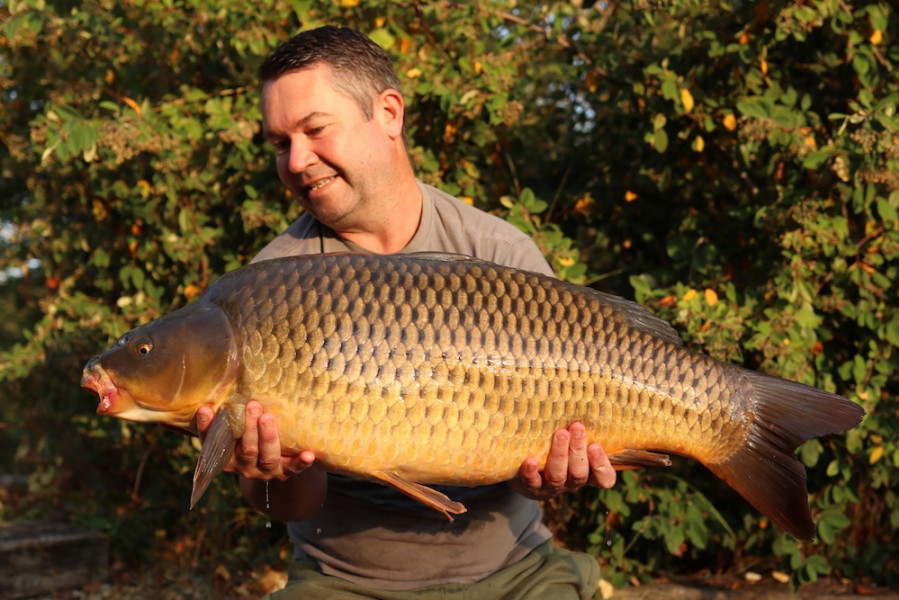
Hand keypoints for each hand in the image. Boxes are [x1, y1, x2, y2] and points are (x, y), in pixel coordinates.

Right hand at [196, 400, 314, 480]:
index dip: (207, 428)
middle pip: (245, 449)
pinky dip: (301, 463)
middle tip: (252, 405)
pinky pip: (293, 469)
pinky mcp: (284, 473)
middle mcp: (243, 466)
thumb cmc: (250, 437)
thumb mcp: (238, 429)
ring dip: (268, 437)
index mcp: (227, 457)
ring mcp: (264, 471)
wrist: (273, 465)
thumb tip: (231, 377)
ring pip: (267, 457)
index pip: (213, 444)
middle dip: (248, 427)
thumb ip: (234, 413)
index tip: (205, 408)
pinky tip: (309, 454)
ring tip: (268, 417)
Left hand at [511, 422, 615, 499]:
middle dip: (578, 449)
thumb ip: (581, 427)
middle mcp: (572, 482)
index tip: (596, 445)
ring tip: (560, 434)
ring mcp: (552, 487)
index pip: (604, 478)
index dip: (602, 465)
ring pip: (558, 476)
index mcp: (588, 473)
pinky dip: (531, 473)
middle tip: (577, 427)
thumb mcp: (573, 439)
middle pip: (579, 473)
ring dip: (559, 454)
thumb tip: (590, 390)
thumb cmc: (557, 445)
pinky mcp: (532, 488)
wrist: (526, 468)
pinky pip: (532, 483)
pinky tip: (530, 460)